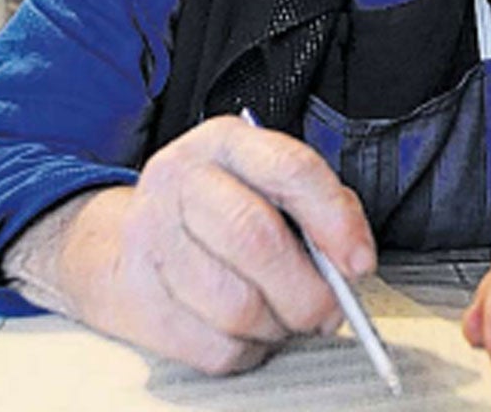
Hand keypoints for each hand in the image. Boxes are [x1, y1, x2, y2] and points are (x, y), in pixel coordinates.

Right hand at [43, 116, 374, 373]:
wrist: (130, 238)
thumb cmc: (222, 209)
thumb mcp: (270, 183)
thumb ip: (320, 208)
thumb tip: (351, 262)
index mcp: (225, 142)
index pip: (289, 169)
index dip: (334, 220)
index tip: (359, 262)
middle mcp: (181, 179)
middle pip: (255, 239)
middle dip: (308, 290)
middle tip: (330, 310)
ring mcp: (150, 237)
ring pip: (236, 305)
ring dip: (277, 325)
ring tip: (282, 315)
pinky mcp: (138, 296)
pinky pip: (213, 345)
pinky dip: (245, 349)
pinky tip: (245, 328)